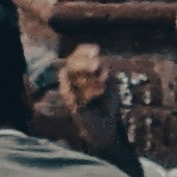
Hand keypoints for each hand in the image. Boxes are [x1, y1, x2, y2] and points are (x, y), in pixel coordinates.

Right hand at [58, 44, 140, 167]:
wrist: (104, 125)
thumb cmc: (106, 100)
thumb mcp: (108, 82)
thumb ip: (102, 71)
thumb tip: (98, 63)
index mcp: (79, 70)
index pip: (78, 54)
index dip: (85, 51)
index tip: (96, 51)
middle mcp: (70, 78)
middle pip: (72, 64)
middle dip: (84, 63)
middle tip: (98, 65)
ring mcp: (68, 91)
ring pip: (74, 78)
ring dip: (91, 79)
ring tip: (104, 86)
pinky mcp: (71, 103)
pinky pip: (77, 93)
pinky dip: (90, 91)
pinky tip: (100, 93)